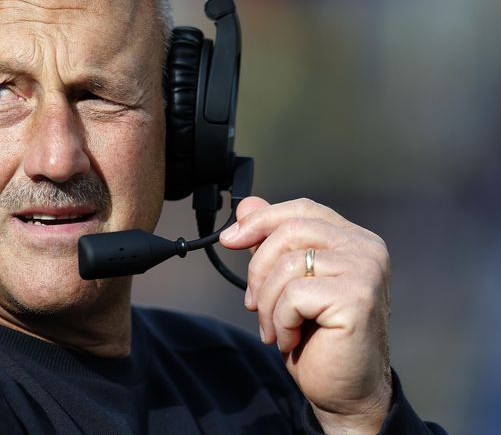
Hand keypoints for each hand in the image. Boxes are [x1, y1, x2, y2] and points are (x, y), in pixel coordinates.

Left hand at [220, 197, 392, 433]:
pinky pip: (294, 295)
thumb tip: (246, 205)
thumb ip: (271, 243)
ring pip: (287, 266)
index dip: (262, 219)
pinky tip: (290, 339)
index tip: (230, 239)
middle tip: (253, 303)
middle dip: (258, 269)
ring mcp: (366, 271)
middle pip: (290, 231)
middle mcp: (366, 248)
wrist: (345, 392)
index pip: (301, 209)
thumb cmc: (318, 339)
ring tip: (275, 328)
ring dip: (268, 304)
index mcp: (353, 240)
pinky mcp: (357, 297)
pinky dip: (281, 320)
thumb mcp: (287, 284)